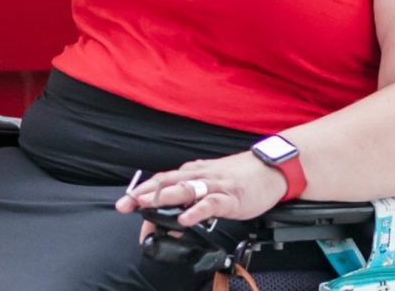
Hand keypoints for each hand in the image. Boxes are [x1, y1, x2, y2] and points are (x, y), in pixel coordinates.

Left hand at [114, 152, 287, 228]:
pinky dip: (196, 210)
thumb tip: (172, 224)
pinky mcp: (230, 196)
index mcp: (192, 172)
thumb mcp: (211, 186)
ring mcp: (215, 185)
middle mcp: (200, 175)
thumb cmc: (239, 177)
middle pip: (167, 181)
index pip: (162, 180)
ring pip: (185, 188)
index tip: (127, 205)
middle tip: (125, 204)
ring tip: (146, 204)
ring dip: (164, 196)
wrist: (270, 169)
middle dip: (144, 193)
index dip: (143, 192)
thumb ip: (191, 201)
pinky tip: (185, 219)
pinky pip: (211, 203)